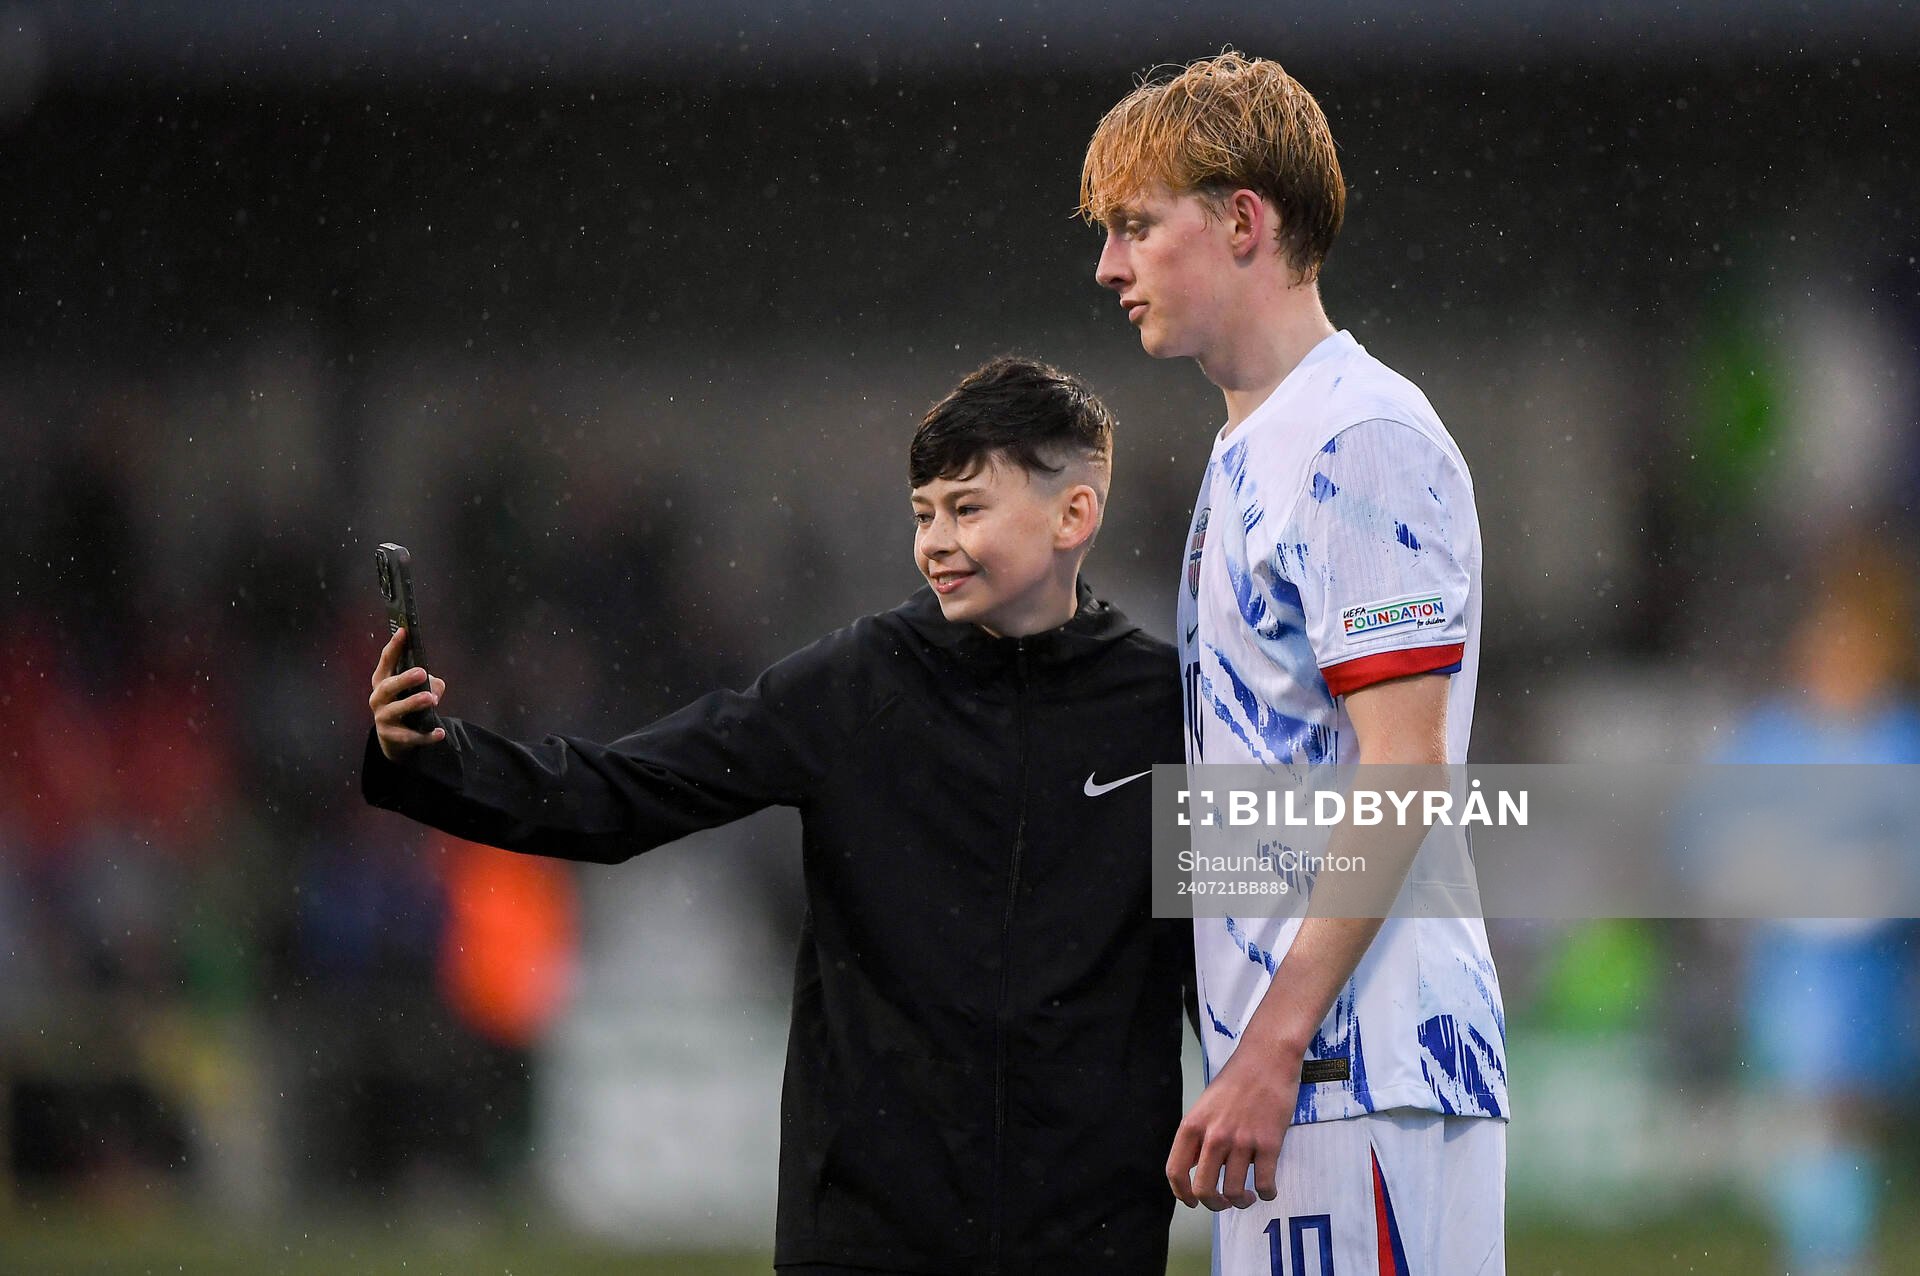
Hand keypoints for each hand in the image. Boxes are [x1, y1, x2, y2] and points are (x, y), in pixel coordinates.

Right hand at [369, 627, 446, 760]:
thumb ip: (429, 684)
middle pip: (388, 687)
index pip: (386, 660)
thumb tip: (434, 687)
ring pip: (396, 710)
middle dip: (404, 679)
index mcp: (382, 680)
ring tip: (430, 699)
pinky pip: (411, 736)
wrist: (396, 739)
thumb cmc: (407, 705)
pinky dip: (426, 735)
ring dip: (413, 703)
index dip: (394, 646)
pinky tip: (440, 733)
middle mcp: (378, 698)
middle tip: (422, 672)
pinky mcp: (392, 737)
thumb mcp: (416, 690)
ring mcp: (383, 718)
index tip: (404, 630)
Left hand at [1165, 1037, 1299, 1209]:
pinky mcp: (1269, 1143)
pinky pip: (1264, 1183)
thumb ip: (1199, 1134)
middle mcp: (1214, 1136)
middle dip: (1213, 1204)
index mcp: (1193, 1125)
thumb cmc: (1236, 1079)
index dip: (1181, 1194)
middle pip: (1203, 1190)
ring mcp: (1242, 1141)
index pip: (1175, 1171)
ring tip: (1246, 1195)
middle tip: (1223, 1202)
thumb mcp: (1205, 1105)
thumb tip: (1193, 1167)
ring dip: (1241, 1201)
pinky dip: (1266, 1193)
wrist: (1267, 1058)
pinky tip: (1267, 1189)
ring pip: (1234, 1192)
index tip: (1191, 1202)